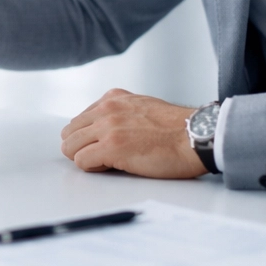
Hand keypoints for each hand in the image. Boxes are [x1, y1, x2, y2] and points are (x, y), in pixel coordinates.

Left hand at [58, 89, 205, 177]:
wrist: (195, 136)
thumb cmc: (177, 130)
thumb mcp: (142, 107)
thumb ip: (121, 113)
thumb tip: (106, 131)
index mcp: (113, 98)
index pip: (80, 120)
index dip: (89, 138)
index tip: (102, 146)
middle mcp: (106, 108)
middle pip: (69, 133)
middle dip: (81, 148)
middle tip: (101, 159)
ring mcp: (107, 127)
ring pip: (70, 147)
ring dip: (85, 158)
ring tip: (108, 163)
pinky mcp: (111, 147)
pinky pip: (82, 161)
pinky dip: (93, 168)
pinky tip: (114, 167)